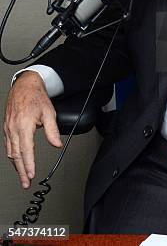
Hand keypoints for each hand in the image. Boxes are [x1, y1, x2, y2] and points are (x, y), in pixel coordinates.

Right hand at [3, 71, 62, 187]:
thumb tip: (57, 144)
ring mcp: (8, 128)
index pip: (26, 150)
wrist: (25, 85)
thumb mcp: (49, 112)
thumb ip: (52, 130)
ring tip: (22, 176)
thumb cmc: (36, 96)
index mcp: (24, 125)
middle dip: (21, 171)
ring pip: (10, 152)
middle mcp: (14, 128)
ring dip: (16, 165)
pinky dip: (12, 155)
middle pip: (16, 155)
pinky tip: (16, 160)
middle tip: (26, 183)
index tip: (31, 175)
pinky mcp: (7, 127)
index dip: (29, 165)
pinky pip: (8, 145)